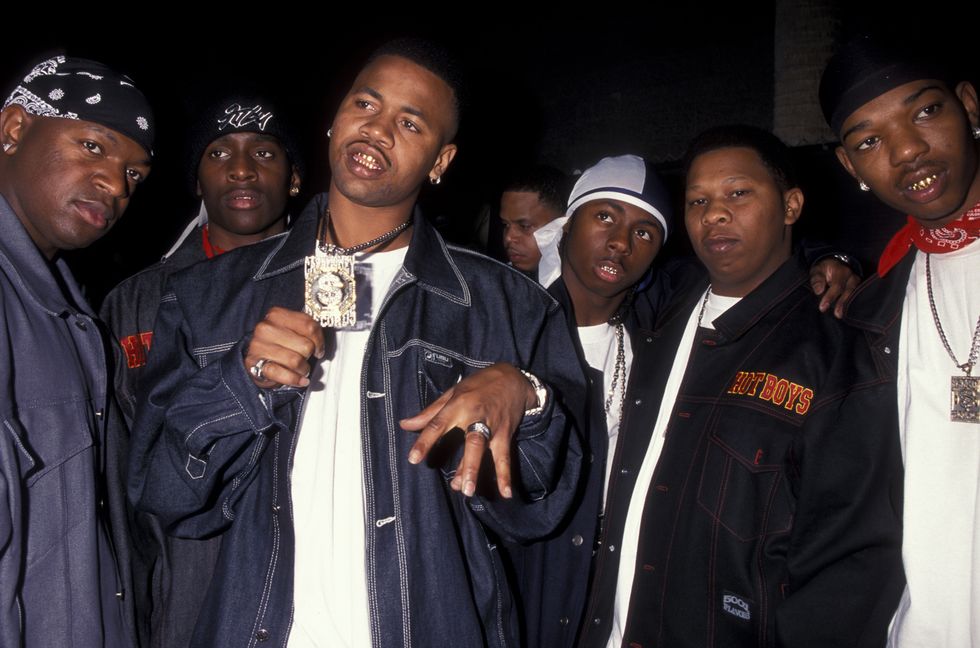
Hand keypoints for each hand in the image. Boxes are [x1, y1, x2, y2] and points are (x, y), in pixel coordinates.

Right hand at [244, 307, 324, 387]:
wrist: (254, 359)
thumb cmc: (276, 344)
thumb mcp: (290, 330)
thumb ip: (305, 330)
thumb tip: (320, 342)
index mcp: (276, 315)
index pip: (310, 326)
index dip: (319, 340)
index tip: (319, 348)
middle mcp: (266, 328)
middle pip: (306, 345)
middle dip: (309, 356)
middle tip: (305, 359)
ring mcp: (259, 346)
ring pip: (296, 361)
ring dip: (303, 369)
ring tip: (302, 369)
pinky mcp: (256, 365)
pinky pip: (285, 374)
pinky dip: (296, 380)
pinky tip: (301, 380)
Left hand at [401, 363, 538, 498]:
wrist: (513, 378)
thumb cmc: (479, 384)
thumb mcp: (453, 393)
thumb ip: (430, 412)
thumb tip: (404, 425)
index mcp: (458, 405)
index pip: (439, 424)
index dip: (426, 441)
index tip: (414, 459)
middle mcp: (476, 416)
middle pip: (472, 442)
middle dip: (465, 464)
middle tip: (455, 486)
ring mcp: (493, 427)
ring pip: (486, 450)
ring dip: (478, 470)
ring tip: (469, 491)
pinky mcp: (505, 434)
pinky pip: (505, 456)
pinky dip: (506, 475)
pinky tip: (506, 493)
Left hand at [809, 258, 860, 318]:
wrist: (834, 265)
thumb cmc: (824, 269)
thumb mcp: (817, 270)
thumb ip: (817, 279)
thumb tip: (819, 291)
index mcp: (842, 271)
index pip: (837, 286)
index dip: (830, 297)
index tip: (822, 308)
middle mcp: (852, 277)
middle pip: (849, 291)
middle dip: (842, 303)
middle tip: (836, 315)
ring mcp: (857, 282)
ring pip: (855, 295)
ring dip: (848, 306)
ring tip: (840, 315)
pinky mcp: (859, 288)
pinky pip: (857, 296)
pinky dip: (852, 305)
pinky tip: (847, 313)